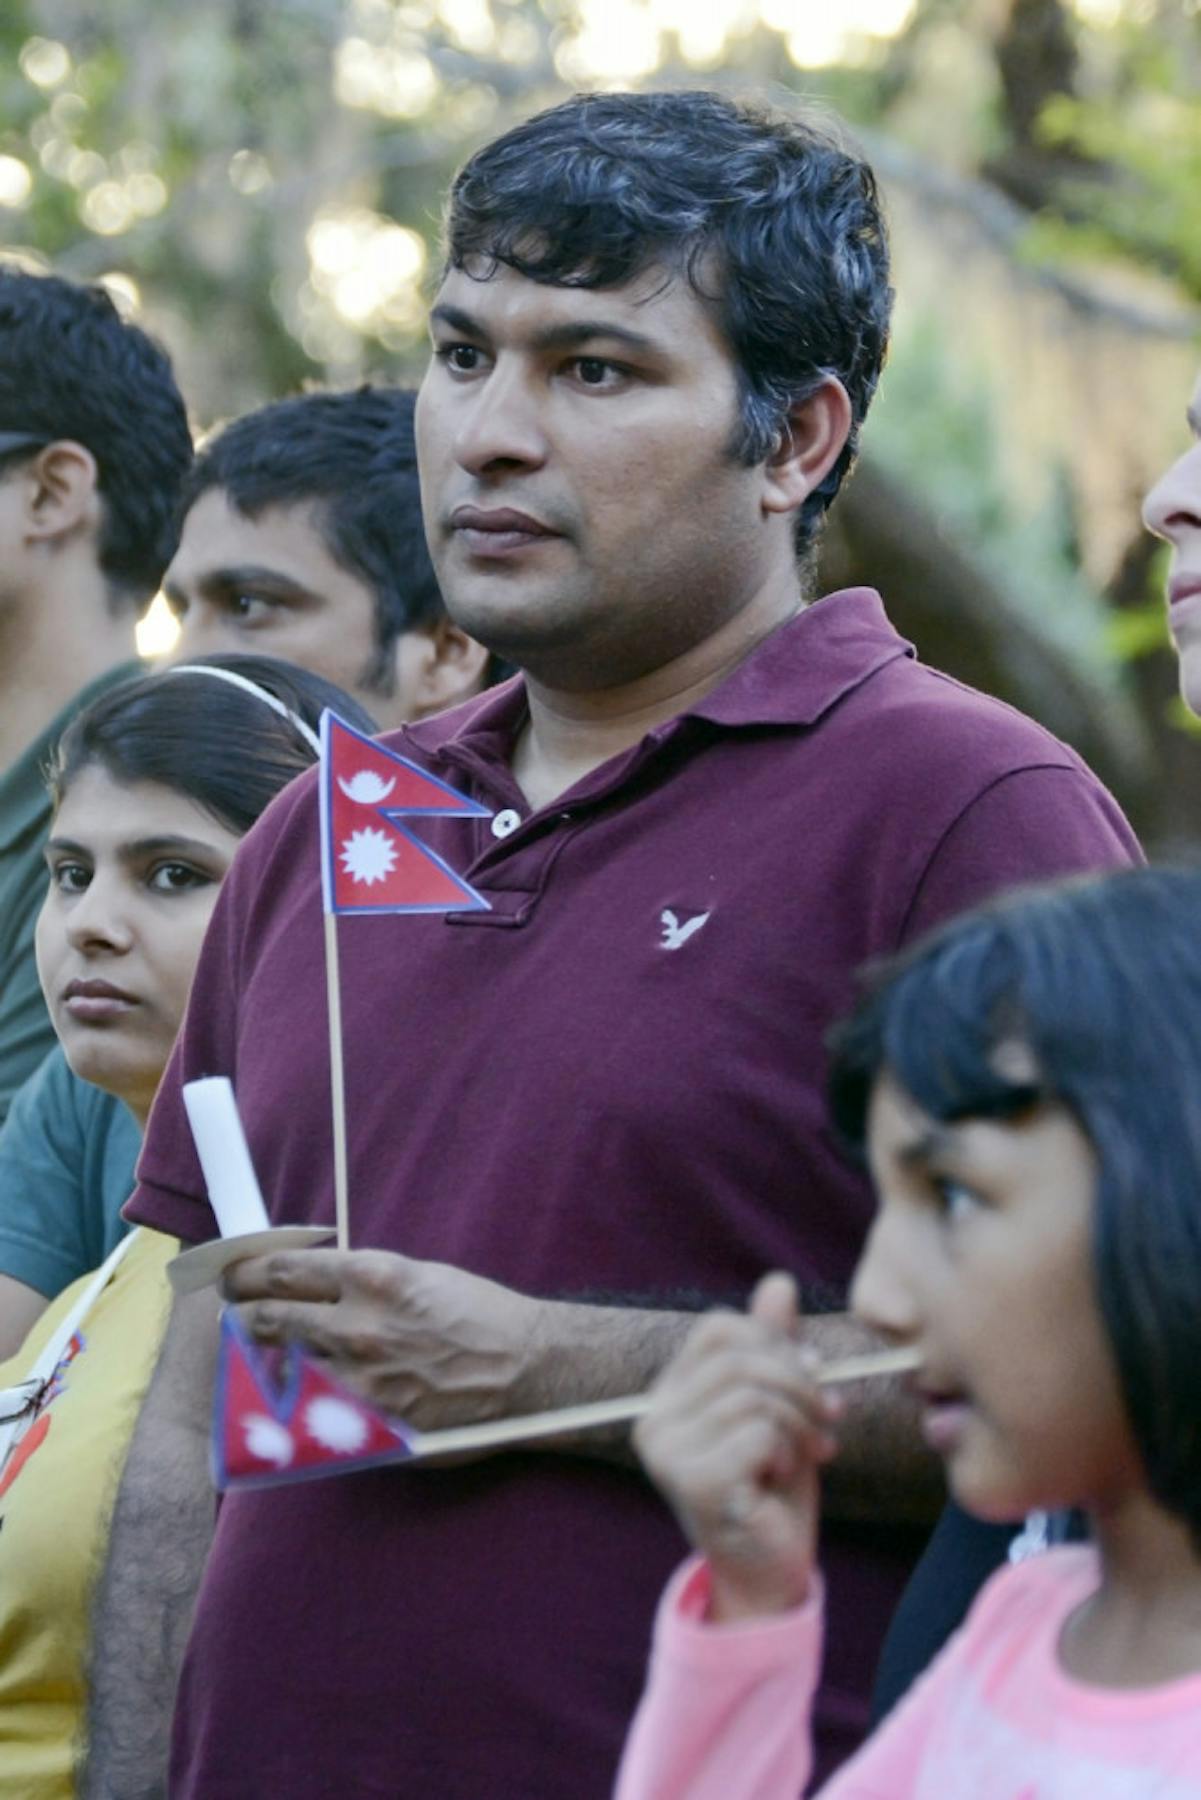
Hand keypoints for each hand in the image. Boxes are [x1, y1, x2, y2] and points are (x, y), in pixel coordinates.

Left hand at [221, 1248, 539, 1431]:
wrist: (526, 1367)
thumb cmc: (478, 1314)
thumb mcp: (417, 1274)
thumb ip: (361, 1282)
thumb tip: (313, 1286)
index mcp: (369, 1276)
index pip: (281, 1270)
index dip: (248, 1274)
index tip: (236, 1278)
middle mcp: (355, 1324)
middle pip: (269, 1318)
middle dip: (245, 1315)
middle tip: (239, 1315)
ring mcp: (358, 1379)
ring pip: (282, 1368)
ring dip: (266, 1362)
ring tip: (263, 1357)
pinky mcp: (368, 1421)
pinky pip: (313, 1411)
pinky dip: (297, 1403)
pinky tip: (293, 1399)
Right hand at [633, 1273, 840, 1622]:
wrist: (771, 1573)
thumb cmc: (772, 1489)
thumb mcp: (780, 1407)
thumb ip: (774, 1348)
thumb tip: (779, 1283)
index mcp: (667, 1396)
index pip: (718, 1329)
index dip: (774, 1344)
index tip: (814, 1378)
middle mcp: (653, 1420)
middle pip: (740, 1358)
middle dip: (799, 1384)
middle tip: (828, 1420)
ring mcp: (667, 1453)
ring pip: (753, 1394)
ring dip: (799, 1423)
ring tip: (808, 1453)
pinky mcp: (692, 1482)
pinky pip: (758, 1431)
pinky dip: (786, 1452)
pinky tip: (781, 1479)